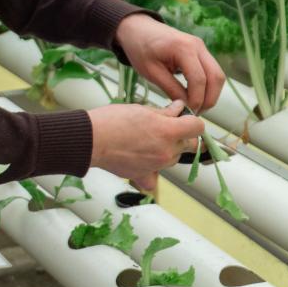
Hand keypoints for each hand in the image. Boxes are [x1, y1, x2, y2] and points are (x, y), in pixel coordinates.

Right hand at [88, 100, 203, 189]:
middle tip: (165, 127)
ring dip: (168, 149)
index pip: (197, 127)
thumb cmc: (110, 121)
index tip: (184, 117)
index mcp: (168, 131)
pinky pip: (155, 177)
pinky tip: (144, 160)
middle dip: (182, 134)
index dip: (191, 120)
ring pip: (174, 158)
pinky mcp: (143, 175)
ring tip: (147, 140)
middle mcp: (166, 151)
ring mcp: (156, 165)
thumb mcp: (141, 109)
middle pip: (189, 144)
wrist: (89, 139)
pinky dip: (152, 171)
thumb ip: (164, 112)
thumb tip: (177, 109)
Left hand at [115, 13, 225, 112]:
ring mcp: (201, 47)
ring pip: (217, 74)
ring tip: (196, 107)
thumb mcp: (150, 71)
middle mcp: (198, 46)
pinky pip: (211, 70)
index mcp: (183, 48)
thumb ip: (170, 88)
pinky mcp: (201, 50)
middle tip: (196, 113)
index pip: (199, 79)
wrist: (137, 28)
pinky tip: (195, 96)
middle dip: (209, 98)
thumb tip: (186, 106)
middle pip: (216, 77)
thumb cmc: (140, 48)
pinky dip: (208, 85)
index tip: (189, 113)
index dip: (197, 99)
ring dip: (211, 93)